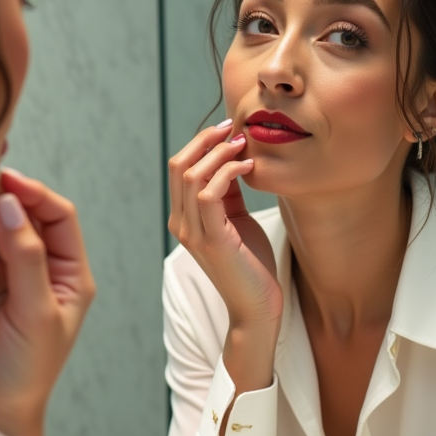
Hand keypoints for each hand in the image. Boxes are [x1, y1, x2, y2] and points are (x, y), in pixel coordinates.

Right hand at [0, 170, 94, 435]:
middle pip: (18, 211)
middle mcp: (28, 264)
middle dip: (2, 192)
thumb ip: (25, 258)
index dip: (37, 195)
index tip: (12, 184)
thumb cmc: (23, 375)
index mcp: (65, 273)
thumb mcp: (36, 315)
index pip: (58, 217)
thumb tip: (10, 206)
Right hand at [169, 120, 281, 391]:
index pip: (179, 168)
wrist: (257, 307)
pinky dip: (228, 173)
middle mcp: (181, 224)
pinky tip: (248, 168)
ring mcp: (193, 233)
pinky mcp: (211, 241)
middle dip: (205, 140)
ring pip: (190, 176)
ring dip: (218, 154)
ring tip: (243, 146)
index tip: (227, 130)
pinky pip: (209, 194)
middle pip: (178, 166)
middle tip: (232, 128)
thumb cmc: (251, 265)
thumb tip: (233, 159)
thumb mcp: (236, 221)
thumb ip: (229, 194)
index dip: (200, 144)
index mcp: (184, 219)